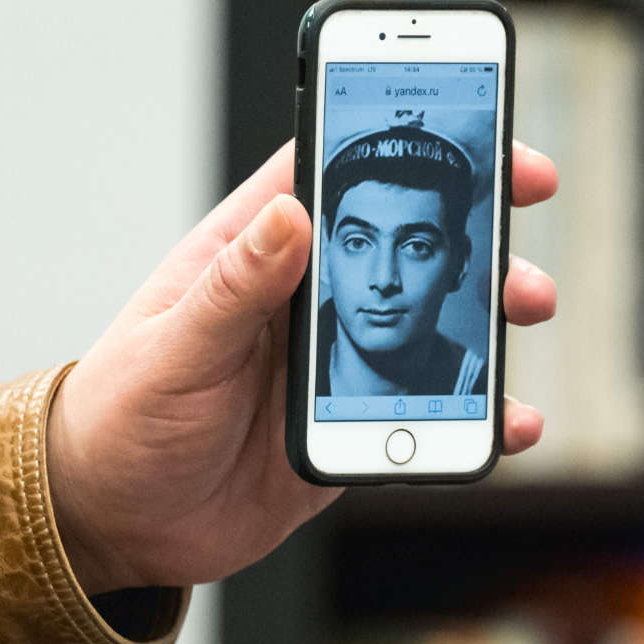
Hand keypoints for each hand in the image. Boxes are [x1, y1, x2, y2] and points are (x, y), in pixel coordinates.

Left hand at [46, 139, 559, 595]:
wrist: (112, 523)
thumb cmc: (118, 420)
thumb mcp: (171, 351)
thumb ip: (232, 290)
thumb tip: (289, 215)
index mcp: (247, 256)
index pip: (328, 173)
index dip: (397, 140)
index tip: (467, 120)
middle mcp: (295, 301)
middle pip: (398, 239)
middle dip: (471, 213)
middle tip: (531, 192)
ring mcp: (325, 365)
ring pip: (425, 319)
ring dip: (484, 311)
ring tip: (525, 307)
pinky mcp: (344, 429)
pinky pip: (422, 409)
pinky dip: (472, 414)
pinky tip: (510, 421)